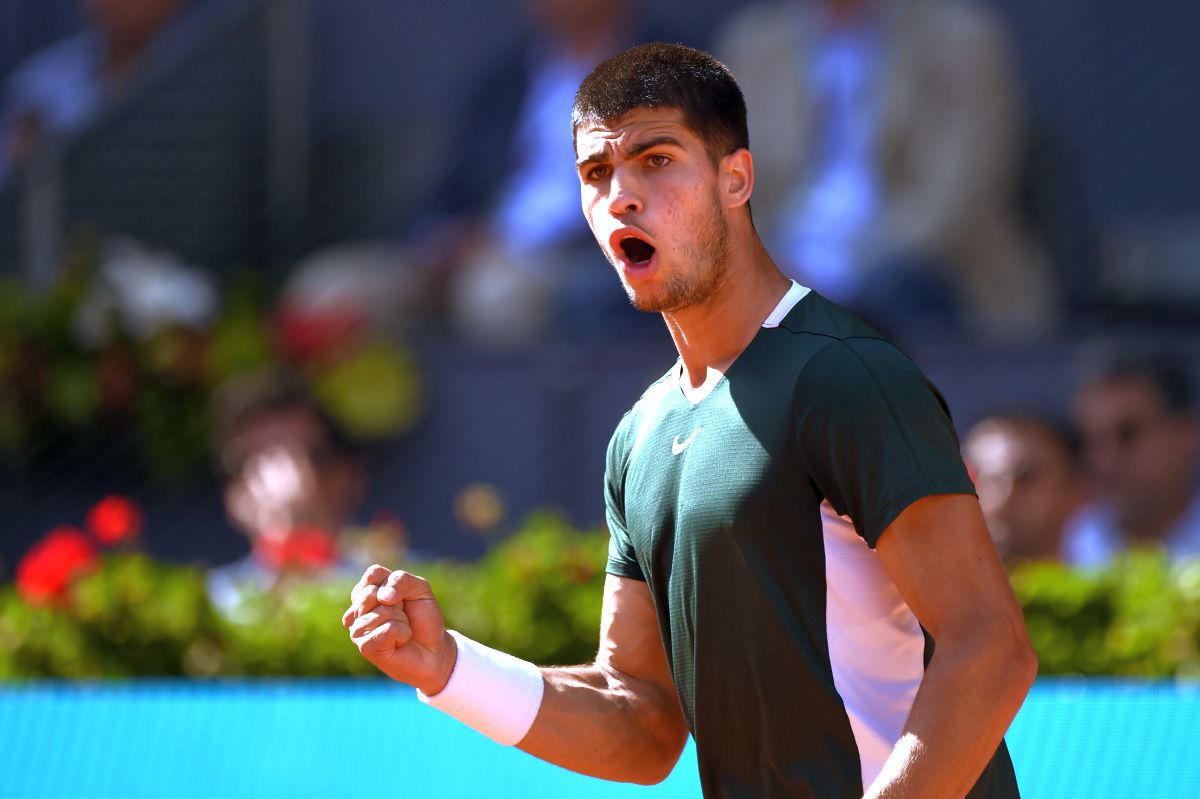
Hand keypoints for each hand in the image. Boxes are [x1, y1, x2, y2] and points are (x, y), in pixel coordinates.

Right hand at [342, 565, 456, 693]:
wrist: (434, 649)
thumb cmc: (423, 617)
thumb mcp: (420, 589)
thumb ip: (401, 580)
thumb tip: (383, 596)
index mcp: (367, 591)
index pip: (373, 573)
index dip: (395, 583)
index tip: (403, 597)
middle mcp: (358, 610)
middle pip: (372, 593)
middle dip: (398, 603)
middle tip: (404, 616)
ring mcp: (358, 629)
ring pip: (382, 612)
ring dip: (402, 620)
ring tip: (403, 629)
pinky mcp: (365, 647)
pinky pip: (387, 629)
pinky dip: (402, 632)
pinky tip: (400, 641)